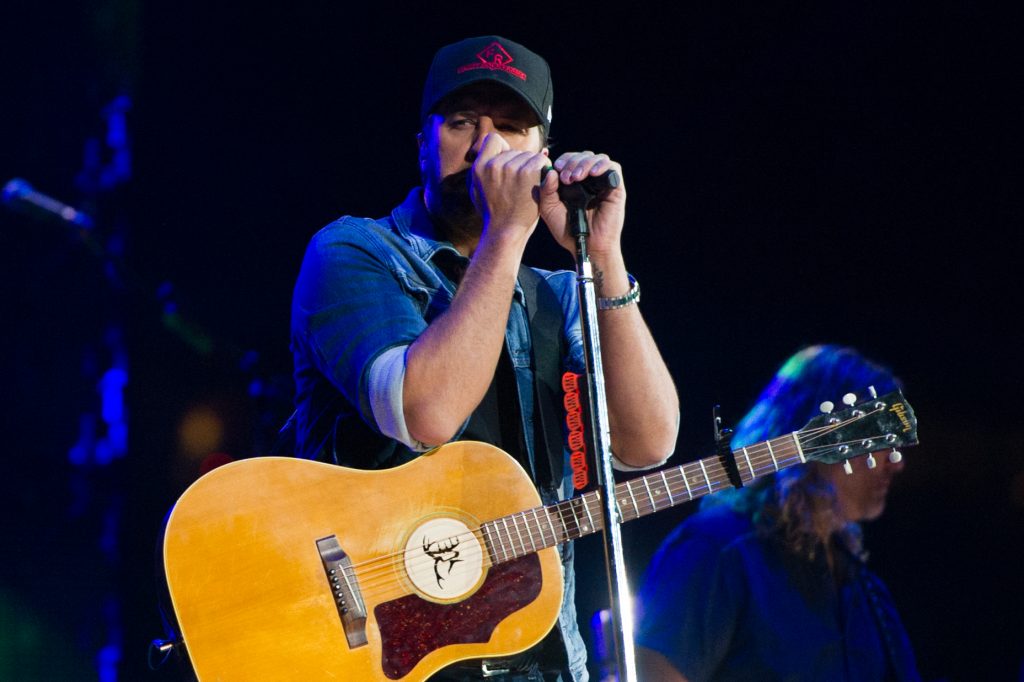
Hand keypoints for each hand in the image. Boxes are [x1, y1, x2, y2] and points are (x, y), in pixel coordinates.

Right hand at [471, 133, 551, 247]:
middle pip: (515, 150)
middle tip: (519, 184)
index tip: (508, 164)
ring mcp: (510, 167)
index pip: (493, 139)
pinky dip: (543, 171)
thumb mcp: (476, 190)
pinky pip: (540, 161)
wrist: (506, 231)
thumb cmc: (494, 213)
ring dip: (532, 168)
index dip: (503, 149)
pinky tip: (538, 184)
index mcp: (479, 167)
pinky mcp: (527, 173)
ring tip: (527, 187)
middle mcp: (493, 164)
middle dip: (519, 163)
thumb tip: (486, 153)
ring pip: (529, 155)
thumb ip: (481, 170)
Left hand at [538, 151, 626, 257]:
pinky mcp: (616, 188)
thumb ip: (546, 191)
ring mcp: (603, 183)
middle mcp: (589, 180)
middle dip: (573, 162)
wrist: (587, 246)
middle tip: (567, 177)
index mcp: (574, 182)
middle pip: (584, 156)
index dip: (564, 159)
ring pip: (598, 158)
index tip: (557, 167)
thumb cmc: (568, 231)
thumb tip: (551, 171)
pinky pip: (613, 168)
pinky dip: (602, 166)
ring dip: (585, 163)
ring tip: (577, 178)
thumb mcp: (550, 210)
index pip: (571, 159)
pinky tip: (593, 174)